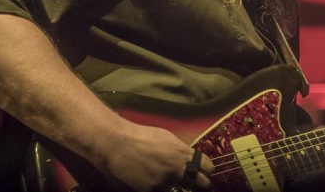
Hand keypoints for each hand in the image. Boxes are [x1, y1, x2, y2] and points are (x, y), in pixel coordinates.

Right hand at [95, 120, 213, 190]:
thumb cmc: (140, 137)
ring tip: (159, 177)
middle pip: (201, 184)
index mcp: (182, 154)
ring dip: (172, 187)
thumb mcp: (166, 139)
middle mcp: (176, 170)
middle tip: (196, 186)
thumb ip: (180, 151)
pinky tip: (147, 183)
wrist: (116, 143)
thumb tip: (190, 160)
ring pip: (176, 191)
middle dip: (201, 185)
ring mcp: (162, 184)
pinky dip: (155, 190)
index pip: (208, 167)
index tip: (206, 174)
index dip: (207, 171)